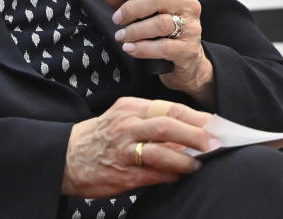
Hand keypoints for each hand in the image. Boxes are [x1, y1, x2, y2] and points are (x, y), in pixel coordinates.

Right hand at [61, 97, 216, 197]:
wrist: (66, 157)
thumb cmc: (100, 137)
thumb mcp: (124, 119)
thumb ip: (153, 123)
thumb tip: (189, 134)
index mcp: (131, 107)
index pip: (171, 108)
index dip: (197, 117)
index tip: (216, 124)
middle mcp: (127, 125)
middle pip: (169, 125)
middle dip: (197, 134)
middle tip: (217, 142)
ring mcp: (123, 149)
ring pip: (161, 149)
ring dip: (185, 158)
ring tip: (200, 163)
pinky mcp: (121, 172)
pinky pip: (152, 173)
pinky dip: (170, 174)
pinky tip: (180, 175)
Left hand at [91, 0, 214, 105]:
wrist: (185, 61)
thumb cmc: (161, 30)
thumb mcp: (141, 10)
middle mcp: (188, 4)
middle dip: (132, 9)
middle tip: (117, 19)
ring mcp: (191, 27)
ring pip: (161, 23)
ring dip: (135, 30)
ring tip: (121, 36)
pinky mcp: (188, 49)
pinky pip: (164, 47)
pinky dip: (142, 48)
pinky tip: (130, 48)